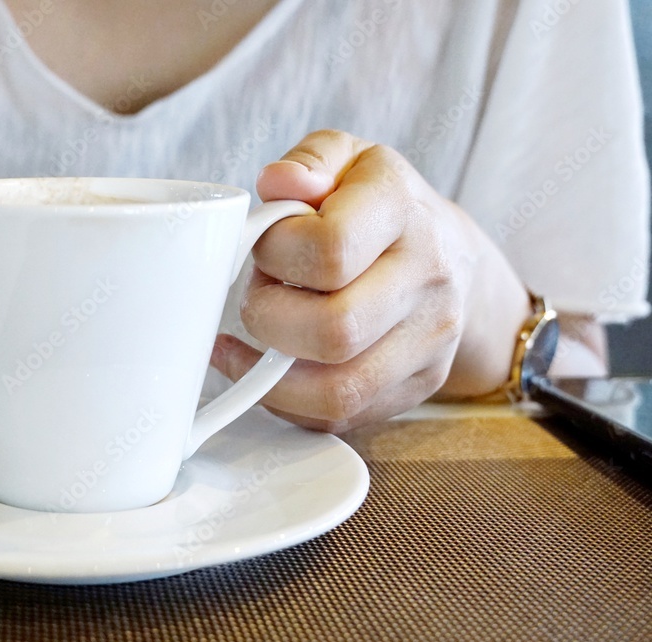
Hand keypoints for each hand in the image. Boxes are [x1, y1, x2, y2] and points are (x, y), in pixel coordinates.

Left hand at [210, 130, 529, 432]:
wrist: (452, 257)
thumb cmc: (382, 208)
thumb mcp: (349, 159)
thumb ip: (309, 161)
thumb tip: (277, 183)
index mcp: (403, 211)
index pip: (329, 250)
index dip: (274, 254)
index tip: (265, 246)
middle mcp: (428, 278)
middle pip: (333, 329)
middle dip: (269, 317)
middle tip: (260, 294)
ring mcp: (430, 340)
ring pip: (339, 389)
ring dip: (273, 371)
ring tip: (257, 338)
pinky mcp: (418, 385)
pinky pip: (341, 415)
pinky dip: (288, 401)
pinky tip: (265, 369)